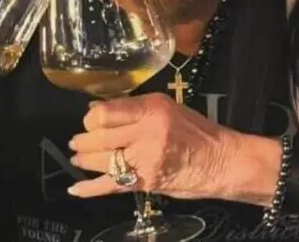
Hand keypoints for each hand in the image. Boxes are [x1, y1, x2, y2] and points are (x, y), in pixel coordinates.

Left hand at [66, 93, 239, 199]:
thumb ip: (134, 108)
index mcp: (152, 108)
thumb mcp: (168, 108)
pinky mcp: (146, 181)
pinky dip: (90, 188)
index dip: (91, 117)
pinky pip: (112, 185)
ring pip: (102, 159)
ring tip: (77, 157)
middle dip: (83, 140)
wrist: (223, 161)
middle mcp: (147, 131)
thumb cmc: (198, 132)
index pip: (106, 111)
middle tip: (76, 141)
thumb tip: (97, 108)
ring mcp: (146, 158)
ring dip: (84, 159)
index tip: (89, 120)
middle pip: (101, 135)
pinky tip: (75, 189)